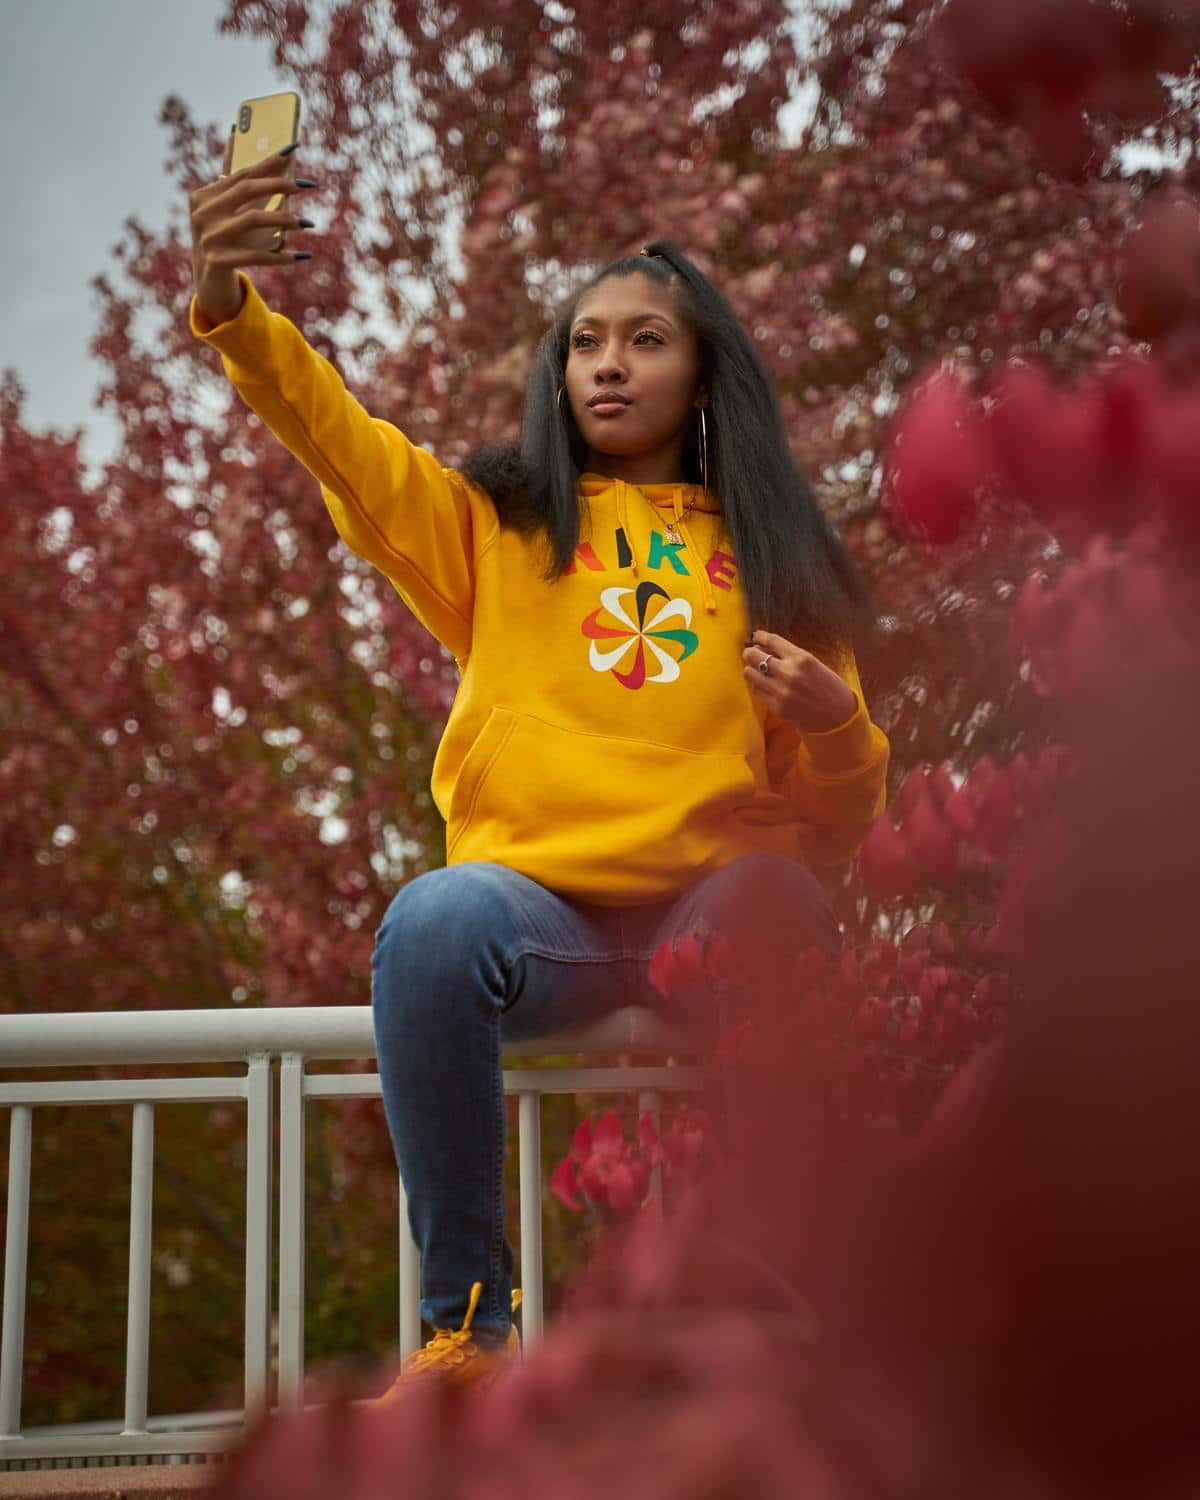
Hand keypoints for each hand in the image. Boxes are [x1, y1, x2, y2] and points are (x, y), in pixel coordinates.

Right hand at [188, 129, 316, 324]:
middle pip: (247, 190)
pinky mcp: (218, 261)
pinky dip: (280, 256)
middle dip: (279, 184)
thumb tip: (264, 150)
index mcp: (204, 197)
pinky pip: (256, 256)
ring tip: (307, 223)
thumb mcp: (233, 213)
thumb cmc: (229, 240)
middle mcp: (202, 214)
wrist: (209, 283)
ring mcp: (208, 238)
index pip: (241, 174)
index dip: (268, 162)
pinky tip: (300, 256)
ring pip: (253, 220)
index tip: (293, 151)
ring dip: (285, 219)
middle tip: (307, 185)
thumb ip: (246, 184)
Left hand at [743, 629, 858, 732]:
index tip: (756, 636)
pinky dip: (759, 686)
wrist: (838, 716)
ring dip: (751, 669)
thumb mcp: (814, 663)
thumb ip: (791, 656)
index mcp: (801, 658)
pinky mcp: (776, 706)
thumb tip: (765, 647)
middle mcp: (789, 673)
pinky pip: (757, 690)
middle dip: (750, 652)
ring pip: (750, 673)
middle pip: (753, 655)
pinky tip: (766, 685)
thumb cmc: (828, 687)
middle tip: (752, 653)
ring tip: (757, 670)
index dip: (759, 636)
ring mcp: (781, 691)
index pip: (771, 640)